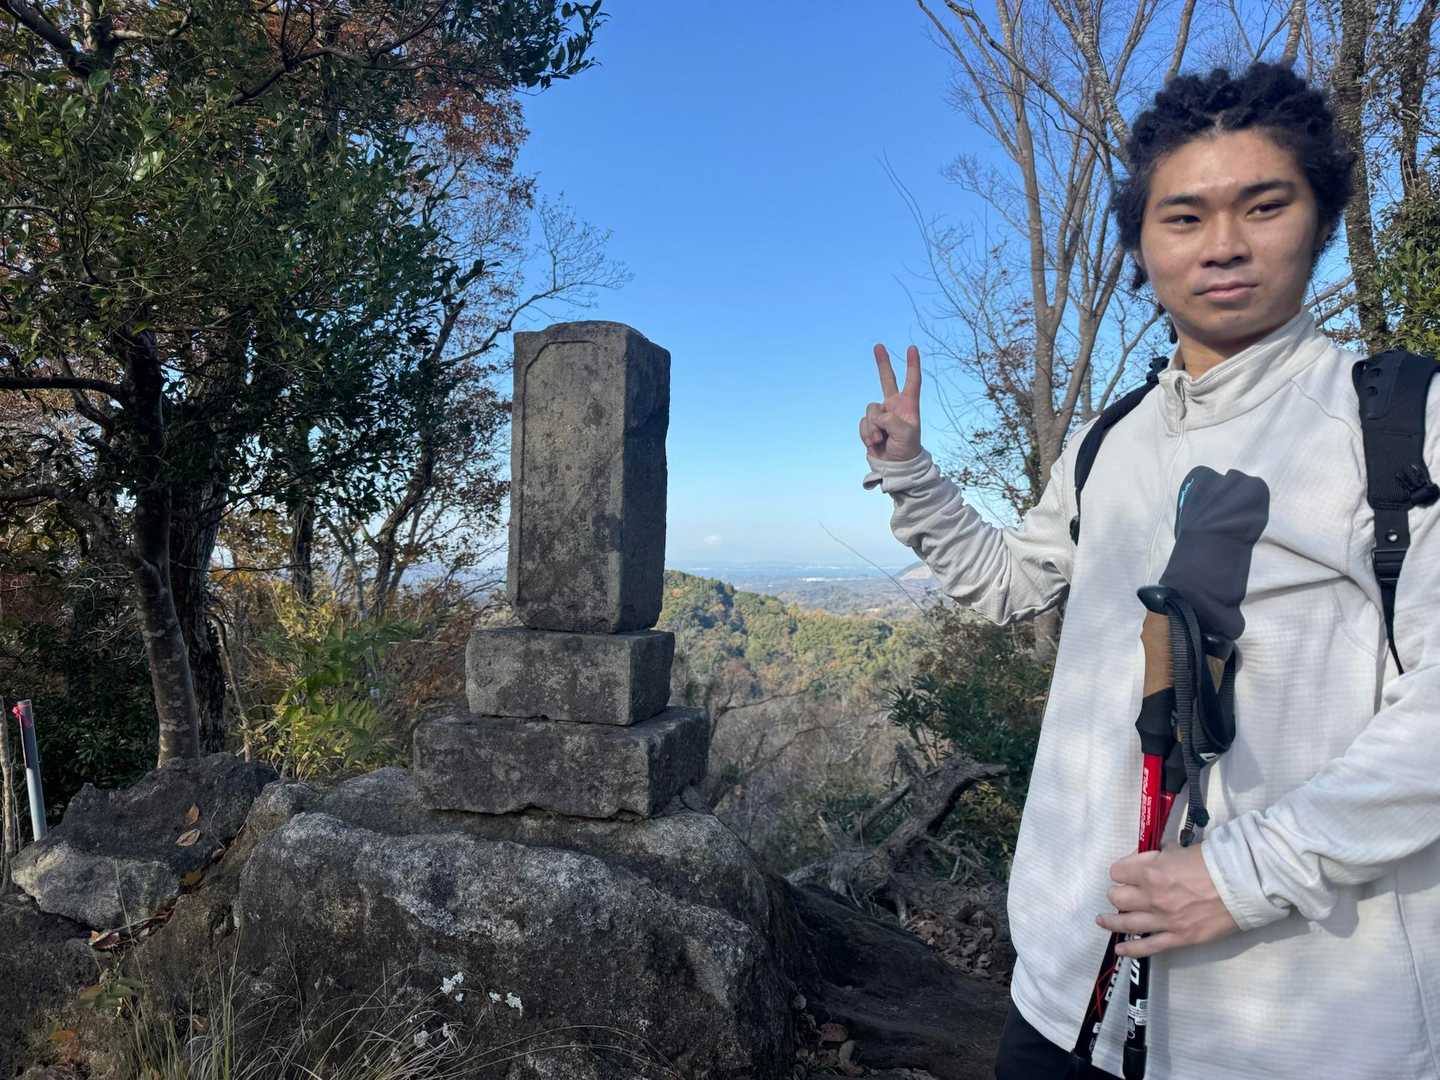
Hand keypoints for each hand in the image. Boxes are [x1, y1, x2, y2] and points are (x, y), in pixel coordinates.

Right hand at [860, 343, 922, 461]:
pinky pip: (862, 423)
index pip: (912, 381)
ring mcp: (881, 416)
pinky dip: (866, 434)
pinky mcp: (869, 426)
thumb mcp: (905, 434)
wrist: (895, 468)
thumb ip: (891, 420)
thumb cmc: (906, 449)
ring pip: (870, 410)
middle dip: (882, 363)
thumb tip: (876, 416)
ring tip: (880, 440)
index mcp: (908, 406)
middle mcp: (894, 407)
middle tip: (878, 346)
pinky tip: (874, 443)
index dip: (912, 365)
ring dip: (872, 427)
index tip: (912, 348)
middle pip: (886, 380)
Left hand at [1096, 844, 1238, 958]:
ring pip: (1125, 922)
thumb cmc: (1213, 862)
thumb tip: (1154, 858)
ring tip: (1103, 920)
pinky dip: (1131, 949)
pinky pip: (1148, 946)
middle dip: (1119, 893)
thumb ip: (1160, 856)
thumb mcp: (1179, 850)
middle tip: (1125, 894)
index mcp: (1150, 871)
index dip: (1122, 871)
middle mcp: (1151, 896)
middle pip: (1117, 897)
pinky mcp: (1178, 938)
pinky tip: (1120, 949)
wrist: (1241, 885)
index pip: (1117, 872)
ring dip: (1111, 921)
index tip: (1129, 872)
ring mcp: (1163, 919)